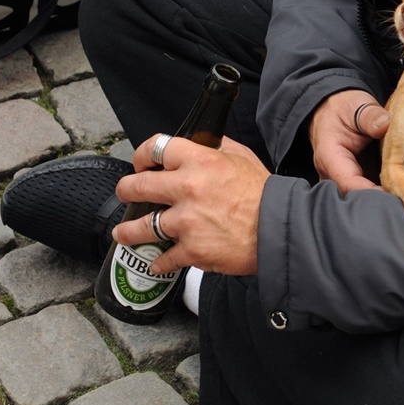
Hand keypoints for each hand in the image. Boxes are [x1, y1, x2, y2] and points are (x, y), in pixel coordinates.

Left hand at [111, 134, 269, 275]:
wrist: (280, 229)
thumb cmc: (265, 194)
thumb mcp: (243, 157)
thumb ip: (219, 147)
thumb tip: (205, 141)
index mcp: (199, 161)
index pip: (155, 148)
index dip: (142, 155)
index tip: (141, 164)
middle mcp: (187, 188)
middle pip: (137, 186)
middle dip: (125, 190)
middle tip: (125, 194)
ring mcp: (186, 221)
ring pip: (140, 226)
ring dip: (128, 231)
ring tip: (123, 234)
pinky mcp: (192, 250)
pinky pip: (164, 258)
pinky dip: (159, 262)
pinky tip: (157, 263)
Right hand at [309, 89, 389, 193]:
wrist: (332, 106)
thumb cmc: (342, 107)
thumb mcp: (357, 106)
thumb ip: (370, 116)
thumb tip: (386, 125)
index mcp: (329, 157)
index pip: (349, 184)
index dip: (372, 193)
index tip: (396, 194)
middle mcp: (330, 173)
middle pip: (353, 196)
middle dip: (378, 201)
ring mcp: (339, 178)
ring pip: (358, 197)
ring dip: (379, 199)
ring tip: (403, 198)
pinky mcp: (350, 178)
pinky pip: (363, 191)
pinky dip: (379, 193)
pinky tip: (397, 191)